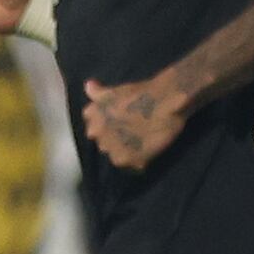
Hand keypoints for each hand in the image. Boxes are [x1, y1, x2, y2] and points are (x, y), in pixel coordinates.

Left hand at [78, 72, 192, 168]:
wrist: (164, 101)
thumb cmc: (140, 92)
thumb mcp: (114, 91)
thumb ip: (97, 93)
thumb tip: (88, 86)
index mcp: (93, 119)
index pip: (93, 129)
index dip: (107, 126)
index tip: (119, 123)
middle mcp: (99, 137)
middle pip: (104, 144)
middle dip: (115, 140)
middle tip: (132, 133)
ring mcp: (114, 150)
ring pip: (117, 157)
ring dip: (126, 152)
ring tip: (141, 144)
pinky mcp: (132, 160)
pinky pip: (133, 167)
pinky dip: (140, 161)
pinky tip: (148, 152)